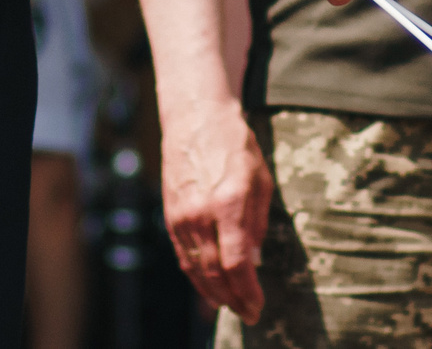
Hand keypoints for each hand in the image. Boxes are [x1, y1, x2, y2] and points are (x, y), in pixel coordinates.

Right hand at [160, 99, 274, 322]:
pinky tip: (208, 286)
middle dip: (233, 299)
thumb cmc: (235, 144)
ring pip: (195, 269)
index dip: (247, 291)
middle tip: (249, 314)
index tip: (258, 306)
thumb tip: (254, 260)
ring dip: (213, 293)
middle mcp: (200, 214)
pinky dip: (195, 275)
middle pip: (214, 273)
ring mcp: (181, 216)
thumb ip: (258, 222)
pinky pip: (183, 255)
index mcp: (228, 204)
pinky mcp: (170, 215)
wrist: (195, 117)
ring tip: (231, 305)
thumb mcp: (260, 180)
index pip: (236, 264)